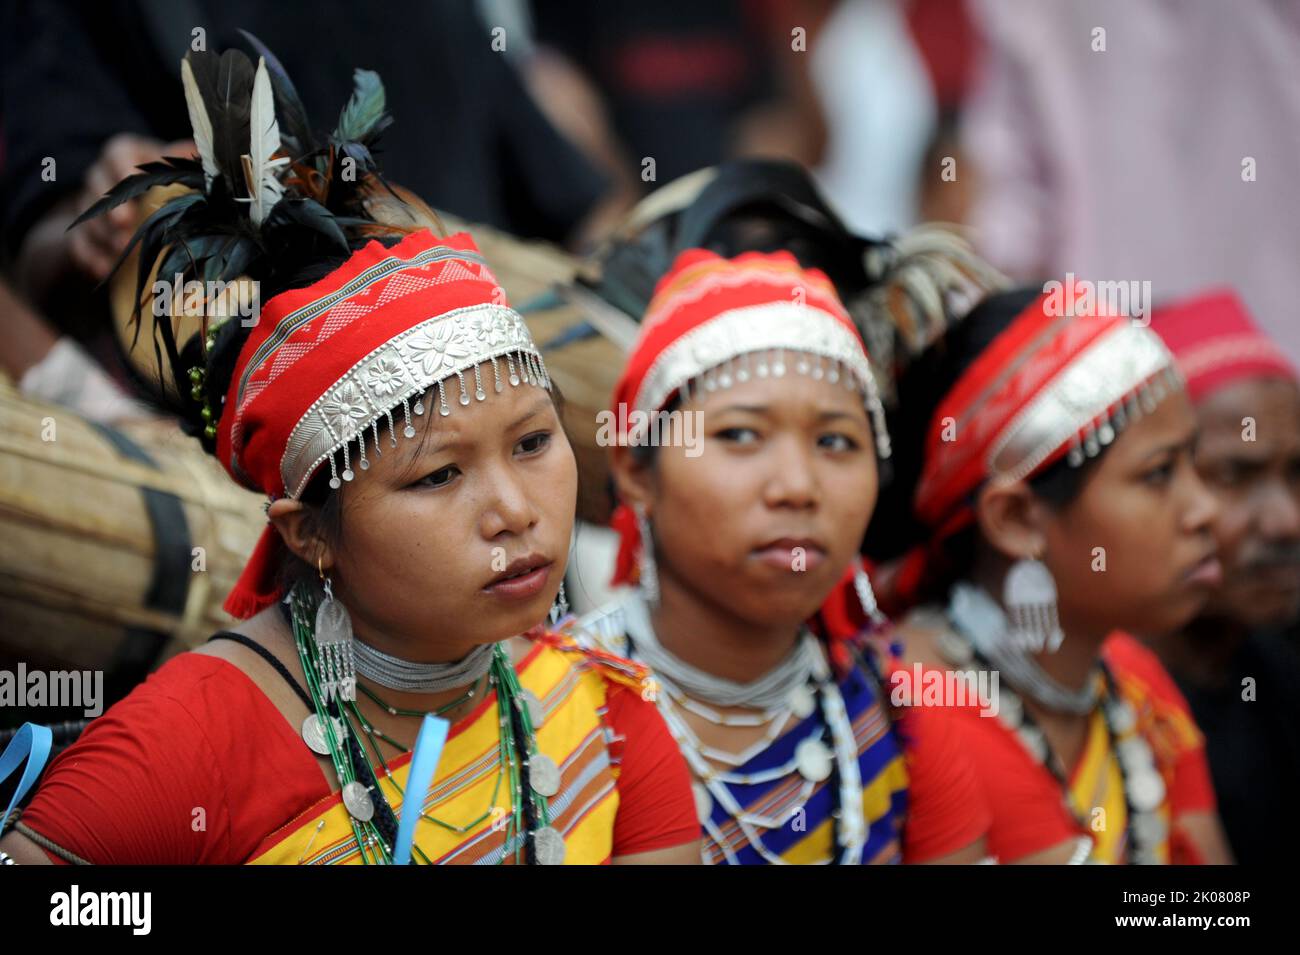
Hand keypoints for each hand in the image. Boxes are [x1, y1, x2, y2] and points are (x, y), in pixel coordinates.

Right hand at [67, 133, 194, 280]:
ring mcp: (88, 205)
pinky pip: (79, 243)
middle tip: (123, 223)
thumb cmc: (162, 180)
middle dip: (110, 206)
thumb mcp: (171, 167)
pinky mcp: (84, 232)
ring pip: (88, 217)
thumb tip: (201, 154)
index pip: (116, 154)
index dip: (120, 166)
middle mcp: (101, 177)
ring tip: (121, 248)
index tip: (129, 179)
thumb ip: (183, 161)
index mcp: (124, 156)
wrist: (136, 198)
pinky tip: (104, 268)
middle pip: (98, 188)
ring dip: (103, 233)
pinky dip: (89, 256)